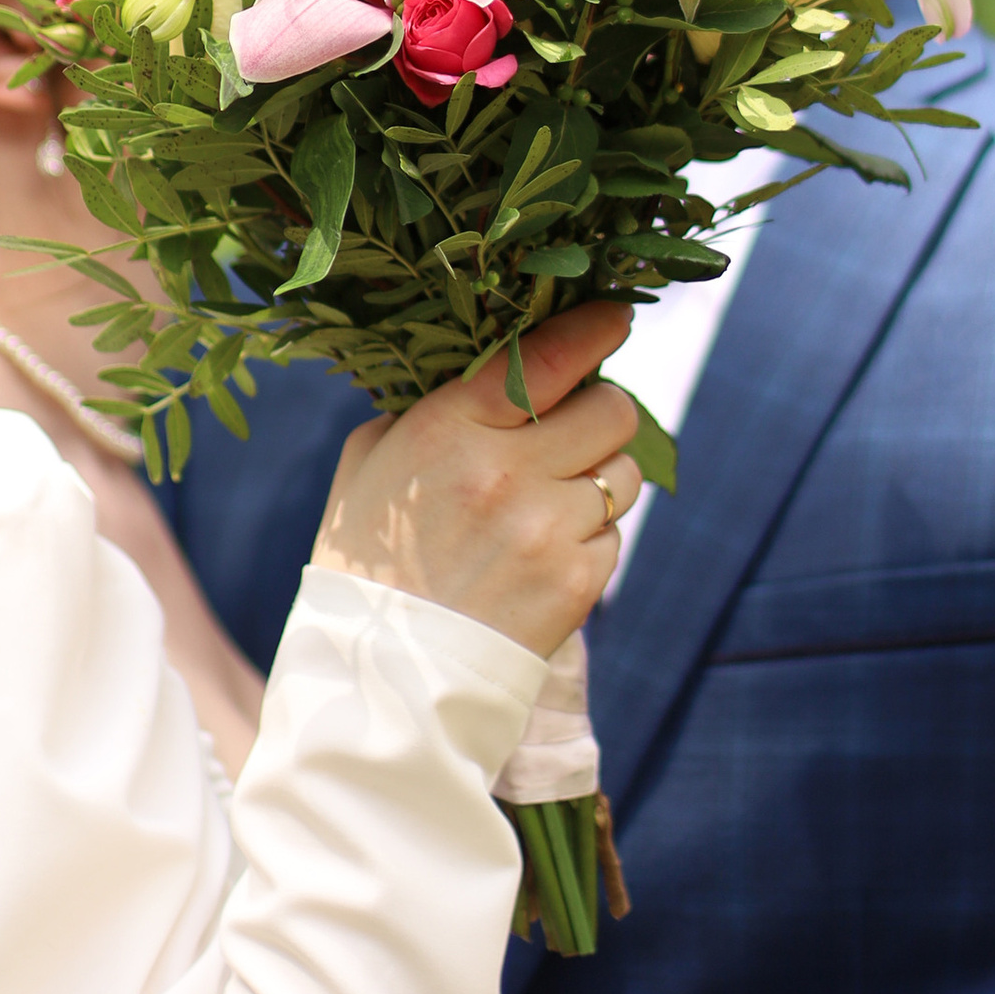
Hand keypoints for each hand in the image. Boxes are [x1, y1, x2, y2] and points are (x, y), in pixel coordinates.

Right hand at [313, 304, 639, 658]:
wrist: (386, 678)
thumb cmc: (370, 559)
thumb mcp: (371, 462)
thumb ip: (430, 408)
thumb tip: (489, 368)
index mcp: (450, 428)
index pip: (547, 356)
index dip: (594, 328)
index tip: (616, 315)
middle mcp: (508, 471)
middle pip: (611, 408)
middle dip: (602, 411)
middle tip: (576, 427)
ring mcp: (549, 528)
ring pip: (623, 471)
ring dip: (599, 477)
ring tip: (551, 502)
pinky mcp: (578, 580)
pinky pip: (614, 533)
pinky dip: (589, 537)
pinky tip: (542, 555)